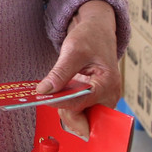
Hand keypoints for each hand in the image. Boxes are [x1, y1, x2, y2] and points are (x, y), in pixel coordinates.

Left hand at [36, 0, 120, 137]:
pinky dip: (68, 107)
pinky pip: (81, 111)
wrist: (97, 32)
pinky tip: (59, 96)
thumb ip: (59, 73)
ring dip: (65, 111)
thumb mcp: (73, 50)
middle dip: (66, 113)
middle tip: (49, 99)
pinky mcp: (95, 100)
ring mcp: (102, 100)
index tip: (43, 98)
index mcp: (107, 84)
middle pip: (85, 119)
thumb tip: (43, 91)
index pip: (81, 103)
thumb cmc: (90, 38)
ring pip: (82, 118)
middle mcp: (108, 97)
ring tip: (54, 94)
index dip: (60, 103)